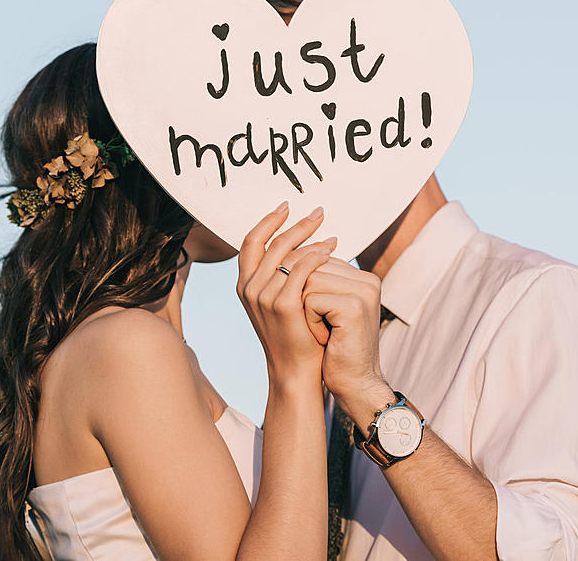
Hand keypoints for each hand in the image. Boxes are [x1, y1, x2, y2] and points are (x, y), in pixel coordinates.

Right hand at [237, 203, 336, 388]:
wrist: (297, 371)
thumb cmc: (295, 335)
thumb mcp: (280, 302)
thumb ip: (281, 277)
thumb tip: (300, 247)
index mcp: (245, 285)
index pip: (251, 241)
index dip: (268, 221)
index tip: (287, 206)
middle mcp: (249, 289)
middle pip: (272, 243)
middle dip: (296, 224)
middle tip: (319, 212)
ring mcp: (263, 297)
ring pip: (287, 255)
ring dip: (311, 240)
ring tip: (332, 237)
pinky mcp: (282, 306)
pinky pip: (301, 271)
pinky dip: (315, 257)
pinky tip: (331, 253)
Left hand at [302, 258, 394, 423]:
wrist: (354, 383)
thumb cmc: (335, 348)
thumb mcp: (328, 309)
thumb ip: (320, 281)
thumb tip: (290, 256)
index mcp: (363, 277)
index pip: (317, 260)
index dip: (306, 290)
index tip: (323, 318)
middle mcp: (367, 280)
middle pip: (311, 267)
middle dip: (304, 298)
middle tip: (323, 327)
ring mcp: (363, 291)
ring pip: (308, 281)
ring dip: (305, 310)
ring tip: (324, 331)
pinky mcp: (354, 306)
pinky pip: (311, 300)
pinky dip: (310, 322)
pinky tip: (326, 338)